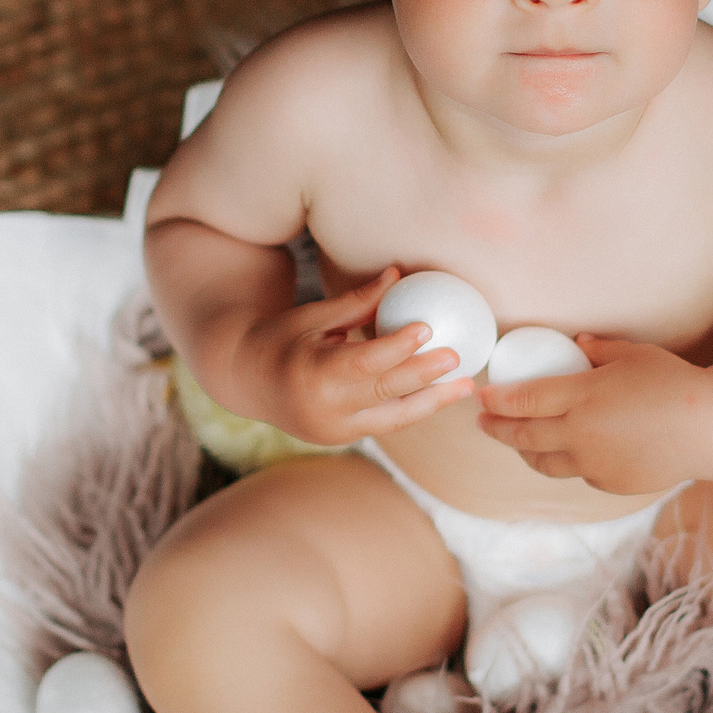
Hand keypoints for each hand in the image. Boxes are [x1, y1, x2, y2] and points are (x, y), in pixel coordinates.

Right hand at [237, 267, 475, 445]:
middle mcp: (325, 410)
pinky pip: (386, 423)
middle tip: (458, 358)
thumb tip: (398, 274)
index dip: (398, 347)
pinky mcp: (342, 438)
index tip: (427, 329)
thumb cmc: (280, 338)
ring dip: (433, 401)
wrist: (245, 381)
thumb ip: (357, 303)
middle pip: (385, 392)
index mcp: (312, 375)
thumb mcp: (313, 316)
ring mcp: (334, 431)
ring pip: (394, 419)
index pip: (364, 362)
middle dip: (426, 376)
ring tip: (467, 386)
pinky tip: (441, 394)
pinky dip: (414, 408)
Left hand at [473, 335, 702, 492]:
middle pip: (523, 436)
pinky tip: (570, 451)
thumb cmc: (673, 382)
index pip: (523, 401)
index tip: (481, 396)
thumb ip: (598, 349)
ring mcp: (593, 465)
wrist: (708, 429)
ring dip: (525, 451)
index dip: (496, 400)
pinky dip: (568, 461)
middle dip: (496, 429)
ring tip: (517, 441)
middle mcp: (580, 435)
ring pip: (544, 463)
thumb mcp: (633, 354)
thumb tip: (576, 342)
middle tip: (482, 421)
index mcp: (581, 398)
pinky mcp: (609, 484)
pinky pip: (578, 473)